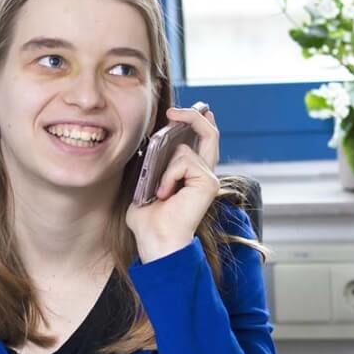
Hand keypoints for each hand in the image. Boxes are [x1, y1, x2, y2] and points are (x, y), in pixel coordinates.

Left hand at [126, 105, 220, 262]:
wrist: (156, 241)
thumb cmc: (148, 221)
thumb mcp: (144, 186)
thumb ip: (150, 167)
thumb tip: (147, 146)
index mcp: (192, 175)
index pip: (203, 140)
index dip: (196, 121)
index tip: (180, 112)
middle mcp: (205, 174)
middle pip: (209, 133)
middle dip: (193, 116)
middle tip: (173, 111)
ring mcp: (208, 178)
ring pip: (185, 150)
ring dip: (165, 168)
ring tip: (160, 192)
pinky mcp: (208, 182)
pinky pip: (184, 161)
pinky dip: (168, 175)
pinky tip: (165, 194)